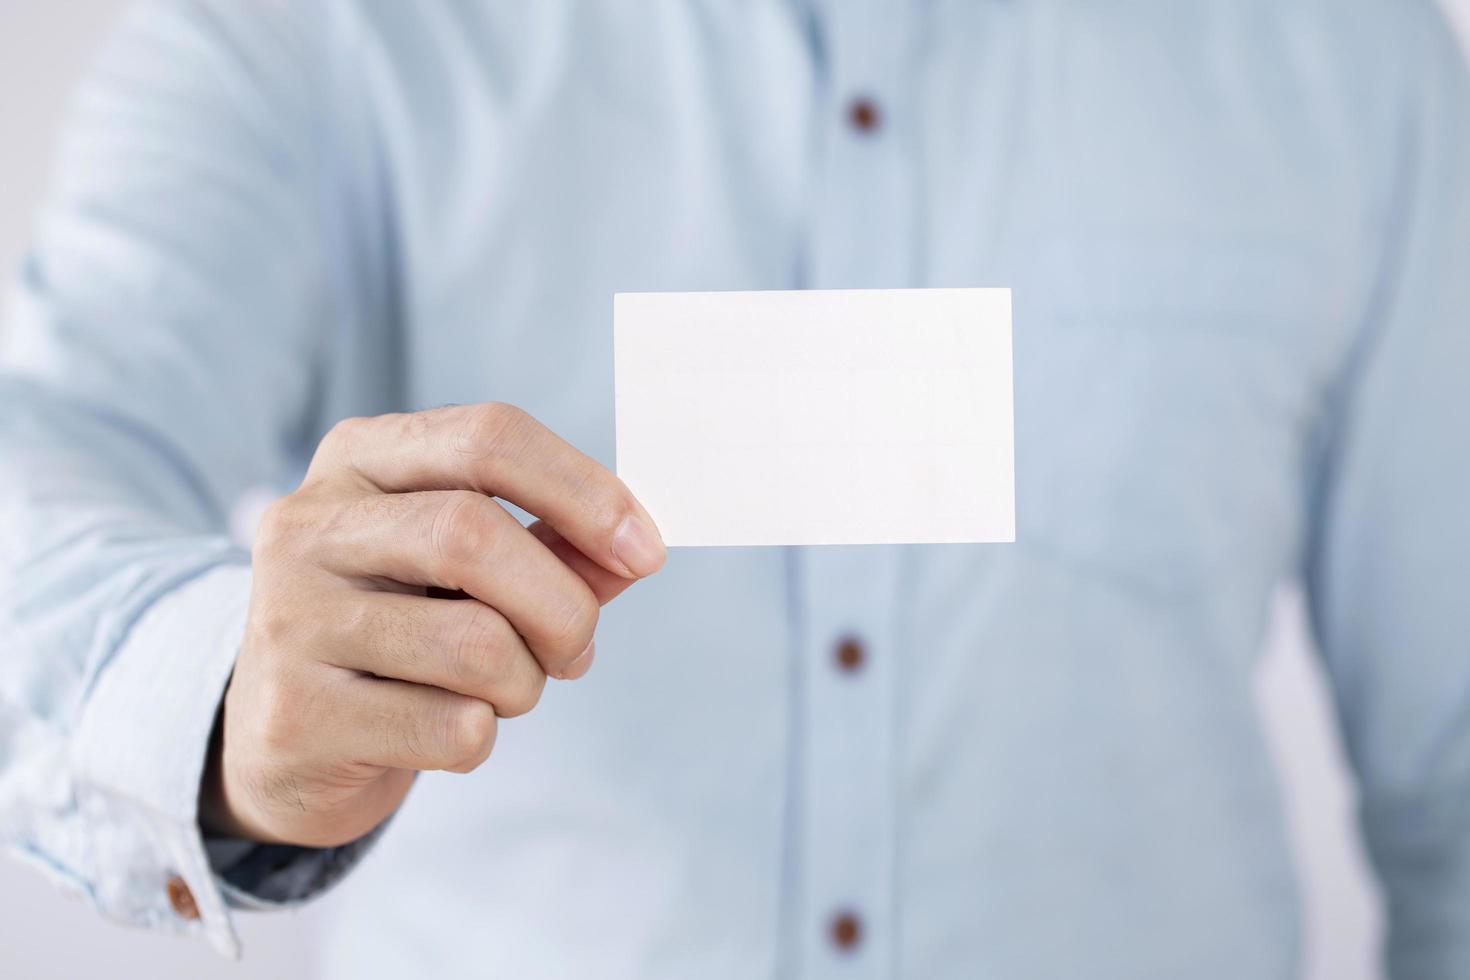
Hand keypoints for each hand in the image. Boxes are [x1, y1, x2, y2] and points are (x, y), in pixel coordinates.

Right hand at [199, 403, 664, 846]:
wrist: (288, 740)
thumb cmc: (402, 629)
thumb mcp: (472, 569)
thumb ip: (556, 548)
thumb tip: (636, 551)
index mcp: (360, 457)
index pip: (489, 437)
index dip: (585, 490)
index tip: (646, 550)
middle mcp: (309, 524)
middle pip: (476, 534)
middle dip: (562, 605)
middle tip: (577, 650)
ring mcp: (289, 618)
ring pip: (473, 643)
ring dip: (525, 683)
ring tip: (501, 691)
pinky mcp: (293, 715)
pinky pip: (450, 728)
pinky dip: (482, 737)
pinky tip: (445, 729)